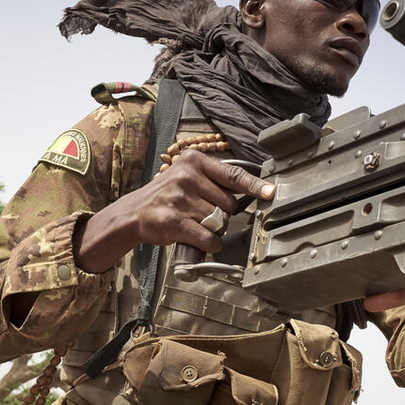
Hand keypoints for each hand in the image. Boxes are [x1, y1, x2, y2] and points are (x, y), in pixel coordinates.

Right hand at [76, 151, 274, 272]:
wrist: (134, 213)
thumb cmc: (168, 196)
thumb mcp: (189, 177)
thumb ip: (216, 180)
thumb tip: (255, 190)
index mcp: (193, 161)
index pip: (232, 174)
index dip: (254, 186)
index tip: (270, 193)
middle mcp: (186, 176)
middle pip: (228, 203)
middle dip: (223, 214)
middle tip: (205, 214)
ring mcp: (178, 198)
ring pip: (218, 221)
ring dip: (214, 229)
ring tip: (195, 224)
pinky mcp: (173, 220)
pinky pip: (207, 236)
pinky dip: (210, 244)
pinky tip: (203, 242)